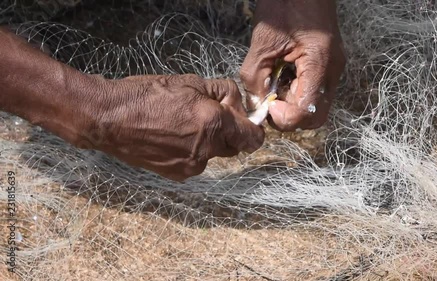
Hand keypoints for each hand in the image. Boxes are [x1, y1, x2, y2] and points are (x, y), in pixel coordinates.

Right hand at [0, 28, 262, 181]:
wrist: (109, 119)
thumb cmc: (147, 95)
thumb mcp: (191, 82)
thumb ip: (224, 93)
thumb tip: (239, 104)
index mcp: (214, 124)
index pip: (254, 139)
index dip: (253, 128)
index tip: (246, 121)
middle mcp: (207, 150)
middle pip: (234, 146)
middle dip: (228, 132)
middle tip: (207, 114)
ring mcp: (191, 165)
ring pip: (213, 154)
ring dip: (208, 142)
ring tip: (181, 125)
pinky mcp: (177, 174)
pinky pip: (196, 162)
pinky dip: (192, 151)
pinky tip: (170, 137)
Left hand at [240, 0, 345, 130]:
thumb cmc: (284, 5)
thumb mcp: (263, 41)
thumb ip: (255, 77)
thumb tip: (256, 104)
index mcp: (320, 63)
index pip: (308, 111)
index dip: (285, 117)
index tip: (268, 106)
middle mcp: (332, 71)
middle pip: (316, 115)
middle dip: (290, 118)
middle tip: (269, 104)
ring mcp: (333, 69)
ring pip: (316, 107)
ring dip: (292, 107)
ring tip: (274, 89)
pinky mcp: (327, 67)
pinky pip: (314, 92)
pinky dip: (296, 94)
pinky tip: (282, 80)